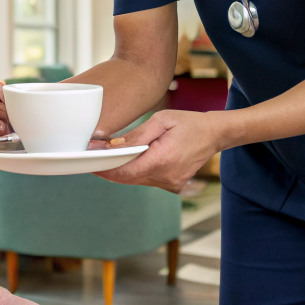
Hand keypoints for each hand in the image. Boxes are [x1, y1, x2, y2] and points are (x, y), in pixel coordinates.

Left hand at [93, 110, 223, 192]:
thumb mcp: (160, 121)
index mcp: (162, 159)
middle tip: (92, 159)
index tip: (90, 162)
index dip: (105, 169)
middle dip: (108, 170)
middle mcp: (166, 176)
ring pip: (136, 180)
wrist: (214, 134)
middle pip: (128, 178)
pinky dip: (134, 172)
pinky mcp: (172, 184)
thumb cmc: (188, 123)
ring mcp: (170, 183)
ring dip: (121, 171)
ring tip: (107, 157)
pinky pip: (146, 180)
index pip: (126, 171)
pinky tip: (128, 161)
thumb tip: (113, 146)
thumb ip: (136, 136)